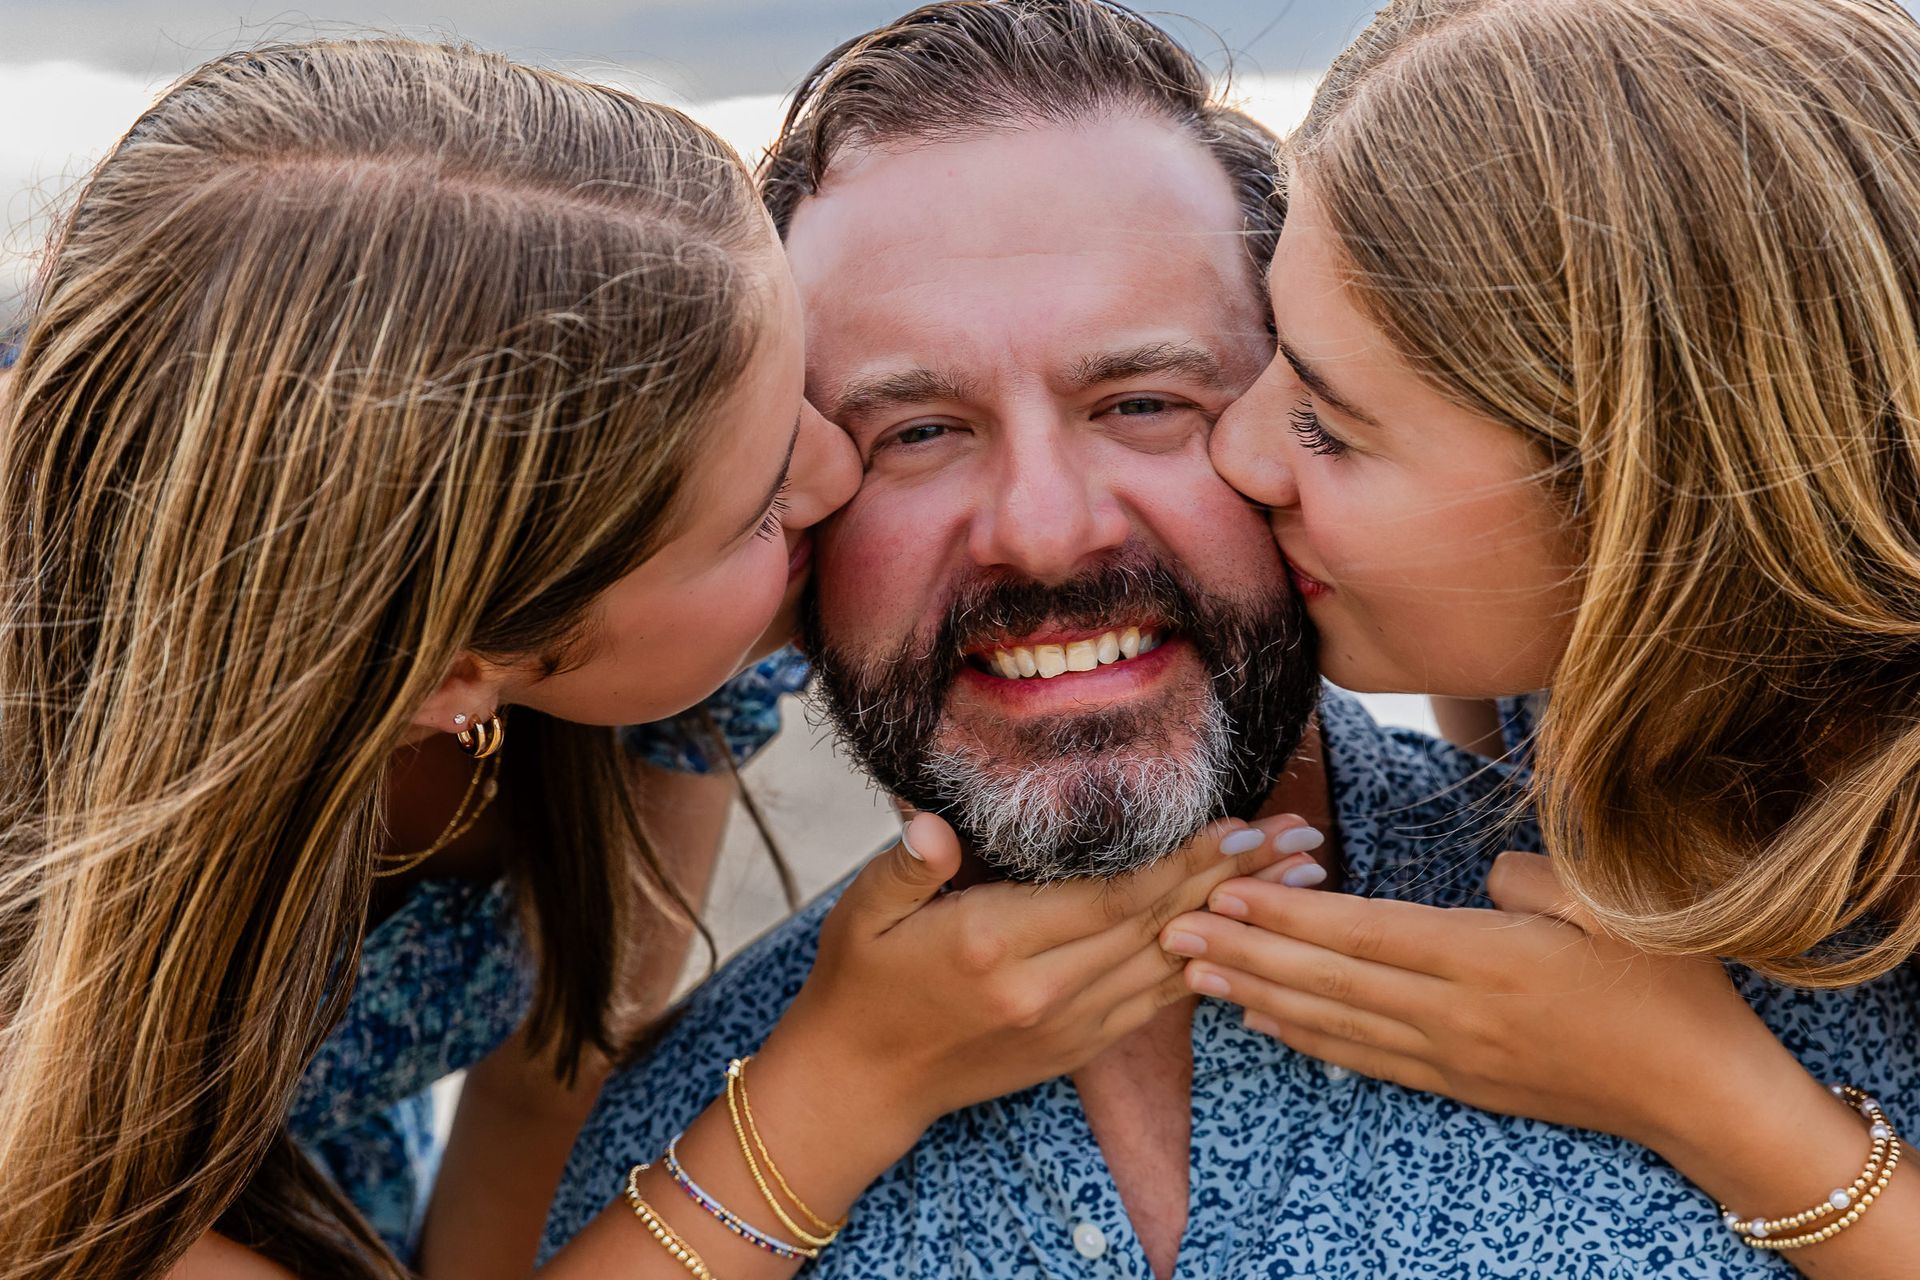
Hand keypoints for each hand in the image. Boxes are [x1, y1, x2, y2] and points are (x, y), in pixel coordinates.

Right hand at [771, 811, 1313, 1139]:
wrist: (860, 1083)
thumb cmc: (860, 982)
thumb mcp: (864, 910)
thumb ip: (909, 862)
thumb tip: (932, 822)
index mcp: (996, 946)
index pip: (1112, 896)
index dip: (1182, 860)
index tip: (1240, 824)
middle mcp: (1044, 990)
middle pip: (1160, 925)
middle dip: (1235, 878)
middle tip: (1299, 837)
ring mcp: (1066, 1026)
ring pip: (1170, 965)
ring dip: (1237, 921)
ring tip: (1296, 882)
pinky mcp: (1075, 1049)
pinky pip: (1152, 1002)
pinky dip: (1202, 965)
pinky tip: (1240, 936)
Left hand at [1161, 850, 1791, 1149]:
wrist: (1703, 1095)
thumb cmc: (1668, 986)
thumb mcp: (1616, 906)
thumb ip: (1534, 880)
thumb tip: (1480, 878)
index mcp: (1488, 959)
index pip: (1363, 933)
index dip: (1286, 915)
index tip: (1224, 891)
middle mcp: (1456, 1015)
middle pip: (1330, 980)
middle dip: (1247, 953)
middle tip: (1174, 929)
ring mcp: (1453, 1057)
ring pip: (1336, 1023)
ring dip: (1259, 996)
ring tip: (1195, 974)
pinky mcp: (1460, 1084)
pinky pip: (1367, 1060)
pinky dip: (1309, 1040)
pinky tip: (1266, 1023)